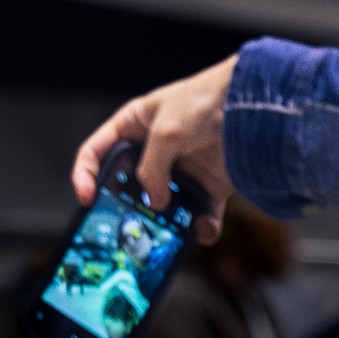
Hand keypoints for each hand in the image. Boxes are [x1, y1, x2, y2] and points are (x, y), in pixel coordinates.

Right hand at [72, 56, 237, 243]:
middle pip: (127, 188)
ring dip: (164, 225)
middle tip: (123, 228)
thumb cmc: (205, 102)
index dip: (85, 176)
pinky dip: (201, 228)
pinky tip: (203, 226)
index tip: (86, 199)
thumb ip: (151, 170)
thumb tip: (156, 202)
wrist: (253, 105)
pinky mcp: (207, 188)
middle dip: (125, 210)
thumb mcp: (166, 132)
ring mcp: (180, 172)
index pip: (96, 153)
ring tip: (165, 235)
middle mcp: (153, 152)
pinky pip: (198, 217)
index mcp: (134, 127)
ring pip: (162, 210)